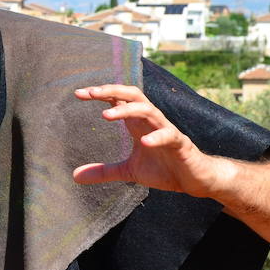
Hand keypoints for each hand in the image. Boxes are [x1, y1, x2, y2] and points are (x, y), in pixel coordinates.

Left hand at [71, 84, 229, 197]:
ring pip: (148, 110)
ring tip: (106, 116)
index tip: (79, 93)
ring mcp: (166, 130)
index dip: (101, 94)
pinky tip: (145, 143)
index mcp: (137, 124)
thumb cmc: (164, 169)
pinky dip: (157, 137)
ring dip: (127, 110)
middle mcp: (151, 122)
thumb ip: (104, 171)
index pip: (118, 100)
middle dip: (112, 90)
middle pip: (133, 95)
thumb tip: (74, 177)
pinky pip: (170, 135)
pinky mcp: (181, 144)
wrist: (195, 179)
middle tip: (91, 93)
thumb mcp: (128, 172)